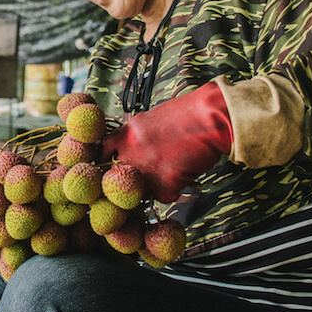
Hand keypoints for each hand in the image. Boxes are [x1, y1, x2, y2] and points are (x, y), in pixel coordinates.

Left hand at [101, 81, 232, 202]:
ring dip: (152, 187)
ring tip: (171, 170)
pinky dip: (174, 190)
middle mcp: (130, 153)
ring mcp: (145, 170)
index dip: (108, 162)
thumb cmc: (184, 114)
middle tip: (148, 174)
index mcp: (125, 134)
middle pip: (117, 178)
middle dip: (128, 180)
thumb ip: (134, 138)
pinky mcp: (164, 185)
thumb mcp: (149, 120)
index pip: (102, 154)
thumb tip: (129, 153)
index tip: (115, 167)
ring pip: (139, 191)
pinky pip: (163, 197)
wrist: (209, 117)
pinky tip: (184, 174)